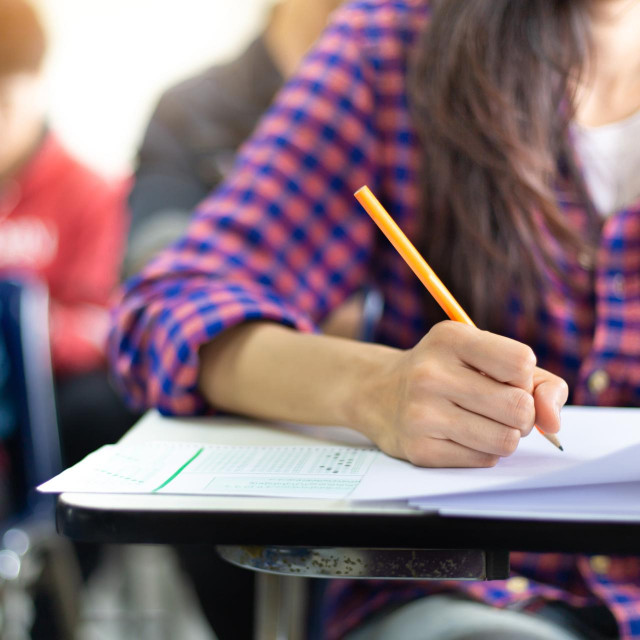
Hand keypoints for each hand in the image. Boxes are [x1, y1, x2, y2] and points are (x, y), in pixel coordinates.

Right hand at [367, 321, 568, 466]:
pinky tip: (461, 436)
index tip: (503, 376)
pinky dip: (483, 451)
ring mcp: (421, 413)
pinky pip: (483, 460)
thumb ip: (537, 381)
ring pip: (506, 440)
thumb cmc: (446, 372)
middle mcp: (431, 373)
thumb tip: (553, 423)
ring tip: (482, 423)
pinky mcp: (419, 449)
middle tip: (499, 407)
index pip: (522, 362)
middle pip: (519, 407)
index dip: (523, 376)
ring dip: (505, 436)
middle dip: (521, 413)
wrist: (380, 393)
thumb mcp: (483, 356)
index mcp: (449, 338)